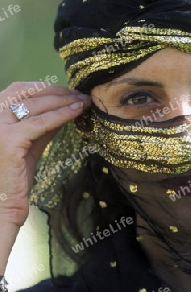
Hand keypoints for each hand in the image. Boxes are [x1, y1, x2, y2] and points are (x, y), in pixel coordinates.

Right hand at [0, 82, 90, 227]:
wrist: (3, 204)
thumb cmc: (15, 175)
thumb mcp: (31, 141)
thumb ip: (44, 123)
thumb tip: (66, 105)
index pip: (20, 89)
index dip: (47, 87)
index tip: (69, 91)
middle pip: (28, 92)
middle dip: (57, 91)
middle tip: (80, 94)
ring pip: (37, 105)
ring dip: (64, 100)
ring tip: (83, 102)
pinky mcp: (9, 140)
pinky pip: (42, 123)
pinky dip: (62, 114)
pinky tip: (77, 111)